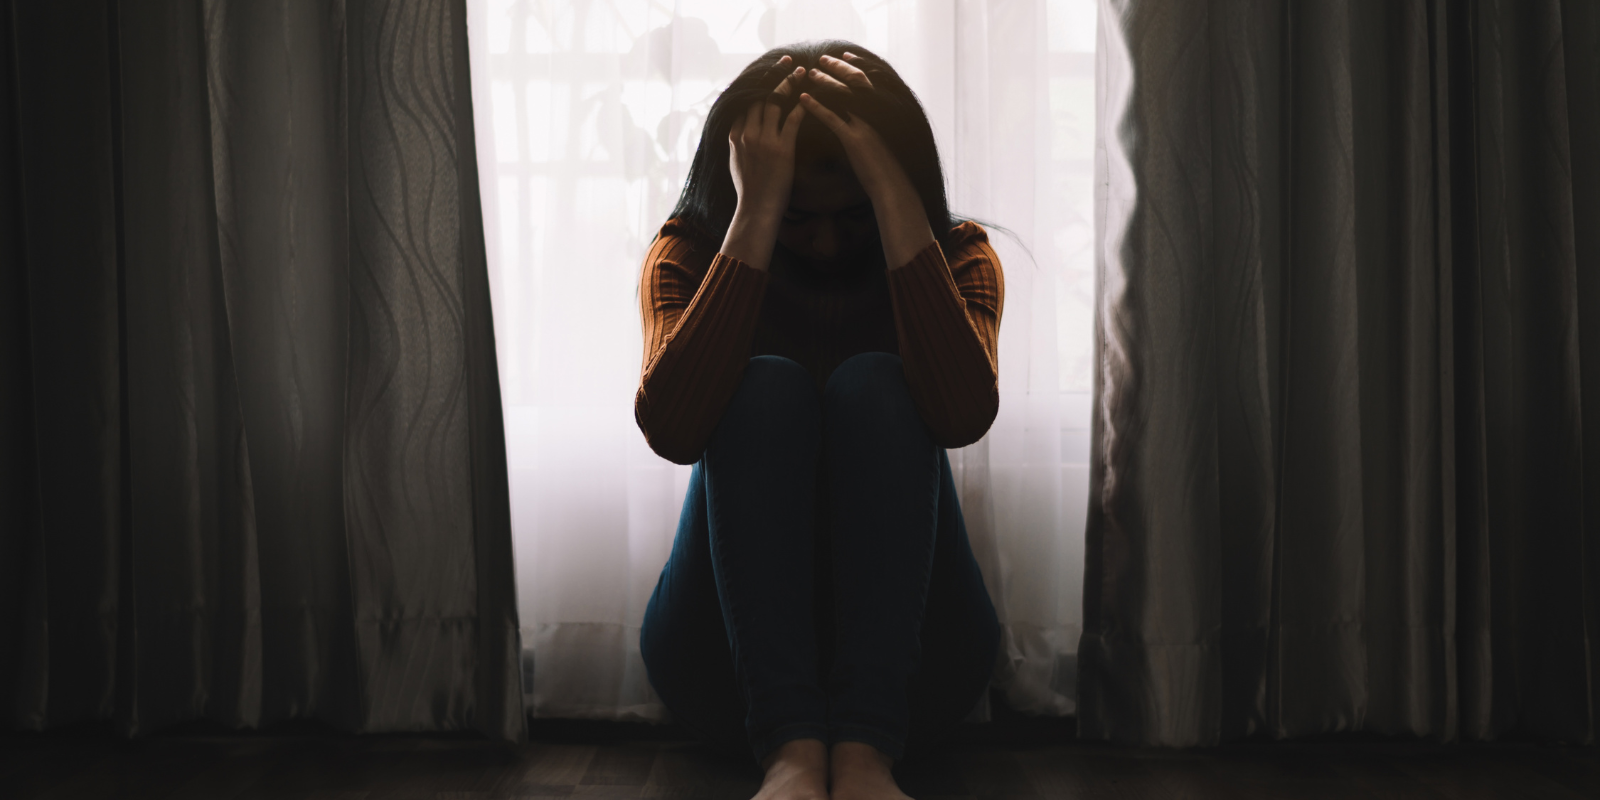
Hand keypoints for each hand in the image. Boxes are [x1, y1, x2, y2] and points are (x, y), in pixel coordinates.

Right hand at [727, 56, 806, 219]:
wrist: (756, 210)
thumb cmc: (749, 190)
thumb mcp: (735, 162)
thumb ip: (737, 143)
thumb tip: (738, 132)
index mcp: (735, 135)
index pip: (745, 100)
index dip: (758, 82)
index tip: (767, 70)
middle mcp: (747, 133)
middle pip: (760, 95)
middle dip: (774, 75)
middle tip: (786, 60)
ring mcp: (763, 140)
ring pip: (776, 102)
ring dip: (790, 83)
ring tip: (802, 70)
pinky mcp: (781, 149)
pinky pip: (793, 119)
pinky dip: (803, 105)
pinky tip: (812, 95)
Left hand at [796, 53, 909, 197]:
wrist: (892, 187)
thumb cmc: (885, 168)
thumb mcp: (881, 141)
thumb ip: (872, 126)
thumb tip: (862, 120)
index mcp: (883, 113)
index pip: (868, 81)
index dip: (855, 66)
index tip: (844, 56)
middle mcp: (875, 115)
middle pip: (856, 81)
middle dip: (838, 67)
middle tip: (822, 59)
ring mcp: (865, 126)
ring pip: (843, 95)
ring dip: (824, 82)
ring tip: (810, 74)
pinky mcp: (854, 141)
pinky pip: (832, 118)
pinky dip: (816, 106)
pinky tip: (803, 99)